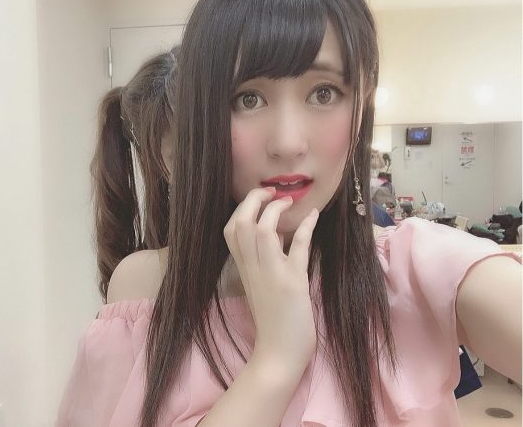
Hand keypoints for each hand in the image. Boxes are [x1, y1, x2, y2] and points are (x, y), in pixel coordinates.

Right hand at [223, 187, 318, 371]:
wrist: (277, 353)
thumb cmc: (271, 321)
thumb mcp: (260, 285)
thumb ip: (261, 260)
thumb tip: (277, 232)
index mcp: (243, 268)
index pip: (231, 228)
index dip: (244, 208)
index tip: (260, 199)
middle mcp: (252, 267)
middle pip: (242, 223)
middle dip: (255, 200)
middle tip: (272, 193)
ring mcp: (272, 274)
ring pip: (264, 232)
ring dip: (276, 211)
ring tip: (289, 201)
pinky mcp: (293, 283)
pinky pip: (297, 249)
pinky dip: (305, 229)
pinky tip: (314, 215)